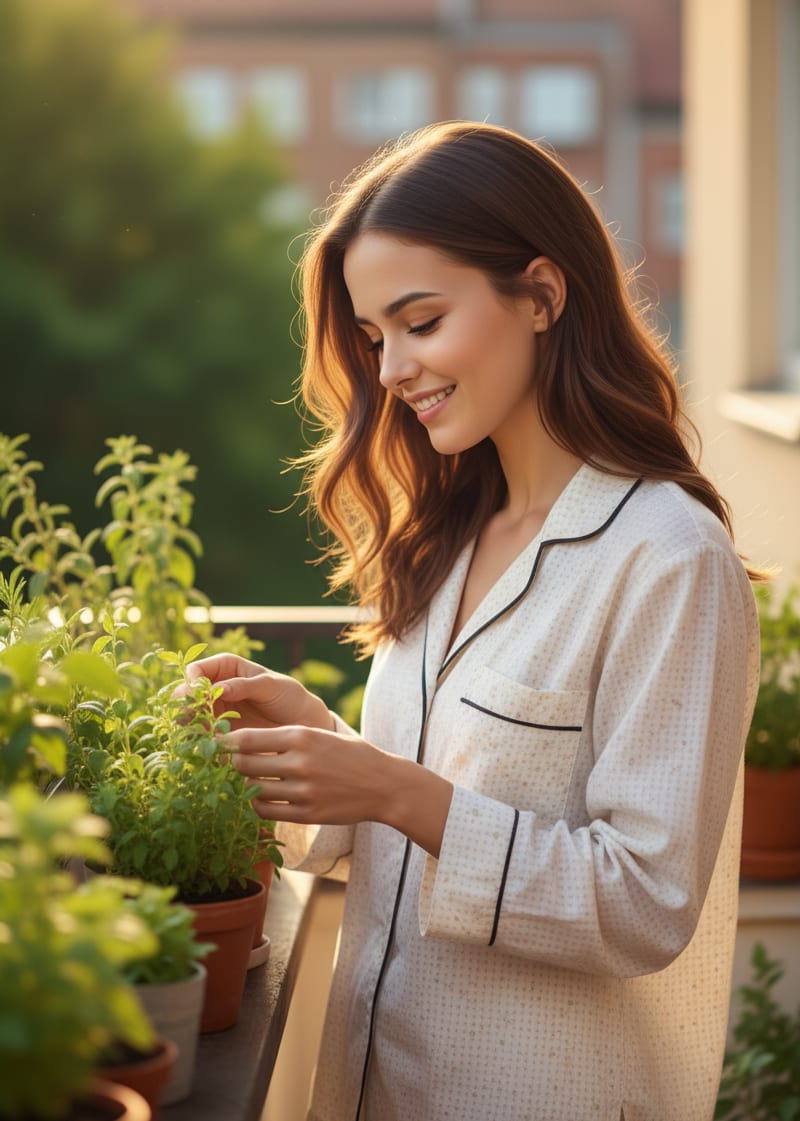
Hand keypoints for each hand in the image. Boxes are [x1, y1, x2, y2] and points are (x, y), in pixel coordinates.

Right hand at [184, 653, 334, 731]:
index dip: (192, 682)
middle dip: (185, 705)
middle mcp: (216, 688)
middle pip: (187, 694)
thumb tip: (219, 688)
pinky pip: (199, 735)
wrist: (301, 724)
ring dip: (187, 724)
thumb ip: (244, 685)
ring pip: (188, 716)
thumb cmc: (289, 697)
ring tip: (197, 732)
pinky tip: (203, 744)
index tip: (198, 694)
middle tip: (188, 717)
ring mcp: (215, 711)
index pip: (198, 670)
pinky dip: (197, 739)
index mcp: (227, 667)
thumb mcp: (270, 686)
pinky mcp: (218, 733)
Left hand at [228, 723, 453, 857]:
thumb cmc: (349, 755)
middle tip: (226, 765)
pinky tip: (262, 799)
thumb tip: (243, 742)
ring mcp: (303, 791)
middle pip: (244, 765)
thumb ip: (285, 738)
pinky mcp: (307, 814)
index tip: (215, 744)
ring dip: (244, 787)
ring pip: (253, 790)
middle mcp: (299, 762)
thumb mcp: (320, 735)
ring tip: (245, 782)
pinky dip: (258, 806)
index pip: (247, 739)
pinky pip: (267, 812)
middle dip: (230, 765)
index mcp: (301, 736)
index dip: (225, 742)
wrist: (384, 784)